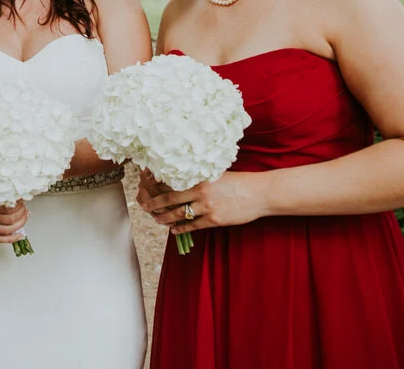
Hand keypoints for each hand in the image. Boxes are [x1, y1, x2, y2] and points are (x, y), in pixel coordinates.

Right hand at [0, 200, 27, 243]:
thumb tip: (17, 194)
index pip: (8, 207)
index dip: (19, 205)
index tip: (23, 202)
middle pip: (10, 220)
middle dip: (22, 215)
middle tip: (26, 210)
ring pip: (7, 230)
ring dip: (20, 225)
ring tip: (25, 218)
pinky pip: (0, 239)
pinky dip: (12, 239)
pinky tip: (21, 235)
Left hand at [137, 171, 267, 235]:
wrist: (258, 194)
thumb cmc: (238, 182)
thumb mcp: (216, 175)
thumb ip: (199, 179)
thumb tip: (181, 181)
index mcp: (199, 178)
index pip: (172, 182)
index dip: (157, 185)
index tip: (145, 185)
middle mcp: (200, 192)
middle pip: (170, 199)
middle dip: (155, 204)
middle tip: (144, 206)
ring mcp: (207, 207)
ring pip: (178, 215)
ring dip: (165, 218)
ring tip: (157, 219)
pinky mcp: (214, 220)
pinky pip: (192, 226)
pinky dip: (180, 228)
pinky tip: (173, 229)